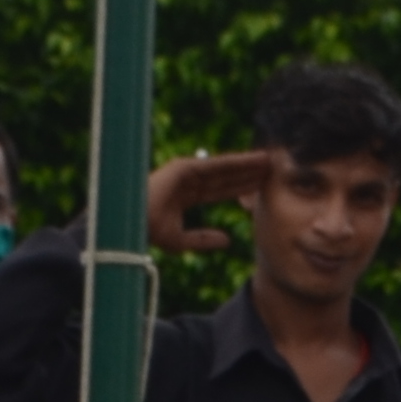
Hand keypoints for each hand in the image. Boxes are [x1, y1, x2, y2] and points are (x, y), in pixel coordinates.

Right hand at [146, 147, 274, 255]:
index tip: (260, 185)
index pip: (219, 190)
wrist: (129, 224)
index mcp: (185, 197)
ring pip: (223, 168)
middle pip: (225, 176)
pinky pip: (215, 164)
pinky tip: (252, 160)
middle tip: (271, 168)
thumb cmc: (147, 233)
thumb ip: (203, 240)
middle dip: (247, 172)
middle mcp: (187, 182)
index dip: (240, 187)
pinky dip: (235, 161)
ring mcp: (185, 173)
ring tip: (268, 160)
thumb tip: (228, 241)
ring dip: (246, 163)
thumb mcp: (180, 241)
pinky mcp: (184, 168)